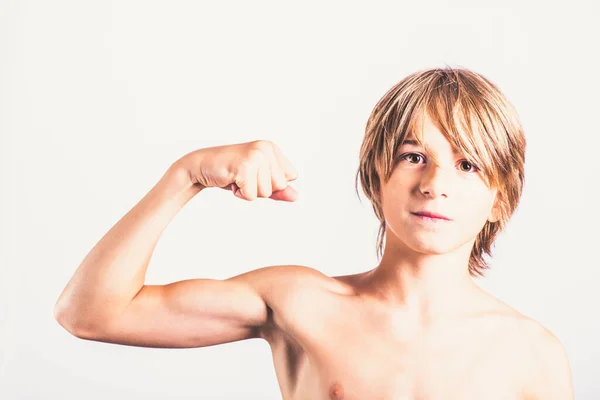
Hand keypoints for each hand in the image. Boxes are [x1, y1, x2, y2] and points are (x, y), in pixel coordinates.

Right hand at [176, 140, 298, 201]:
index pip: (290, 178)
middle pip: (280, 186)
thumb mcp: (258, 180)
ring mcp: (256, 156)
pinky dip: (240, 194)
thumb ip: (278, 189)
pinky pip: (252, 195)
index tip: (254, 174)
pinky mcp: (245, 166)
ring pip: (266, 192)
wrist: (201, 166)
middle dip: (261, 188)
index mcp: (272, 148)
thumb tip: (296, 197)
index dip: (271, 183)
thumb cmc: (230, 172)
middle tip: (243, 176)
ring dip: (249, 191)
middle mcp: (266, 148)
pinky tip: (231, 180)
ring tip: (237, 177)